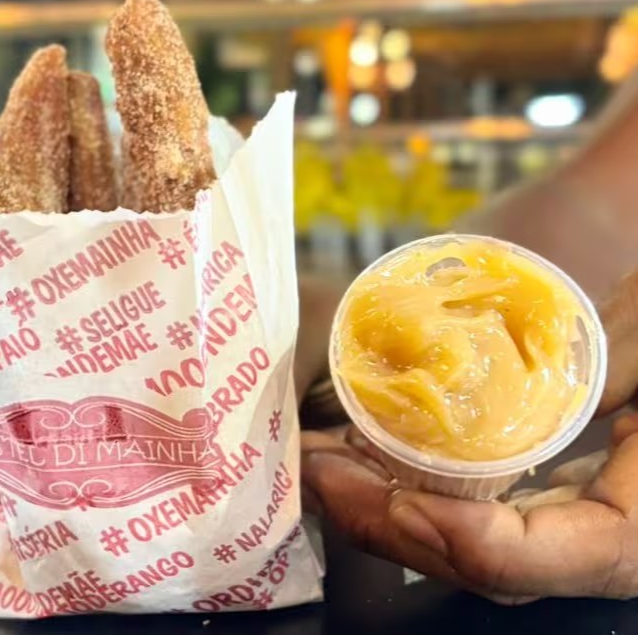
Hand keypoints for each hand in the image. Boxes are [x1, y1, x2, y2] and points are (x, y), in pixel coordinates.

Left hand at [301, 269, 637, 601]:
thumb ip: (606, 368)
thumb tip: (506, 375)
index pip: (550, 560)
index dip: (471, 543)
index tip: (401, 501)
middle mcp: (598, 536)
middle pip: (482, 559)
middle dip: (390, 524)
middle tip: (321, 476)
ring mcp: (565, 514)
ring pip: (465, 536)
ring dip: (384, 504)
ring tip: (324, 463)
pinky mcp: (543, 486)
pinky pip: (470, 501)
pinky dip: (414, 482)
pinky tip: (371, 450)